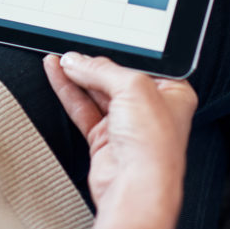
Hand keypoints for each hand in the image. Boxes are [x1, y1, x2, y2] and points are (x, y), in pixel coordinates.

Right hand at [43, 52, 196, 228]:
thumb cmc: (154, 145)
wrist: (136, 188)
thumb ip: (102, 70)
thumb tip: (78, 61)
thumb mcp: (133, 87)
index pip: (141, 64)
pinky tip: (57, 76)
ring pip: (96, 92)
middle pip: (116, 76)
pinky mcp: (104, 138)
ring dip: (77, 76)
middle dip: (92, 64)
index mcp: (172, 92)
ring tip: (58, 59)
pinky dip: (69, 92)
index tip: (97, 41)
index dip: (120, 51)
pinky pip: (83, 108)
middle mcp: (150, 108)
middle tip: (71, 52)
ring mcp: (126, 124)